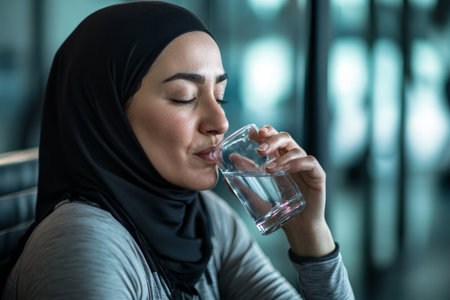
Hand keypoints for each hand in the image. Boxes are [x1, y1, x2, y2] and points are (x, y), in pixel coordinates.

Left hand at [256, 125, 334, 256]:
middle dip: (271, 140)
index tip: (252, 134)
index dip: (264, 132)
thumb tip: (229, 164)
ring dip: (280, 157)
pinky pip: (309, 162)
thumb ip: (244, 178)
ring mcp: (305, 165)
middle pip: (285, 138)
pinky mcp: (317, 174)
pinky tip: (286, 169)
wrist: (298, 227)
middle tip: (259, 151)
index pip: (273, 137)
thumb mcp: (256, 193)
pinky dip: (297, 163)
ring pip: (295, 149)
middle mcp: (293, 158)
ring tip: (268, 169)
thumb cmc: (279, 208)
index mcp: (279, 158)